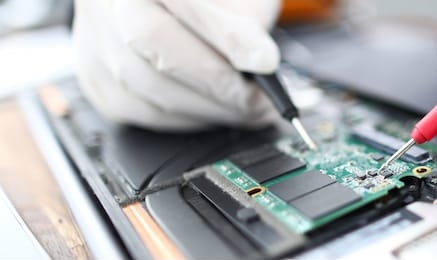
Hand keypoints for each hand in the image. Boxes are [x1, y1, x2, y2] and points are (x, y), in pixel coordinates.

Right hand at [72, 0, 281, 130]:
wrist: (163, 3)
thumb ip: (245, 15)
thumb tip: (258, 61)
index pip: (184, 2)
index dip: (226, 36)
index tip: (265, 61)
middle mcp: (106, 1)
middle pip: (154, 43)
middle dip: (218, 82)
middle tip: (260, 99)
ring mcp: (93, 38)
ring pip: (143, 85)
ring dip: (206, 108)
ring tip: (246, 109)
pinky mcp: (93, 76)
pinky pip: (136, 109)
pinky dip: (182, 118)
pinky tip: (211, 111)